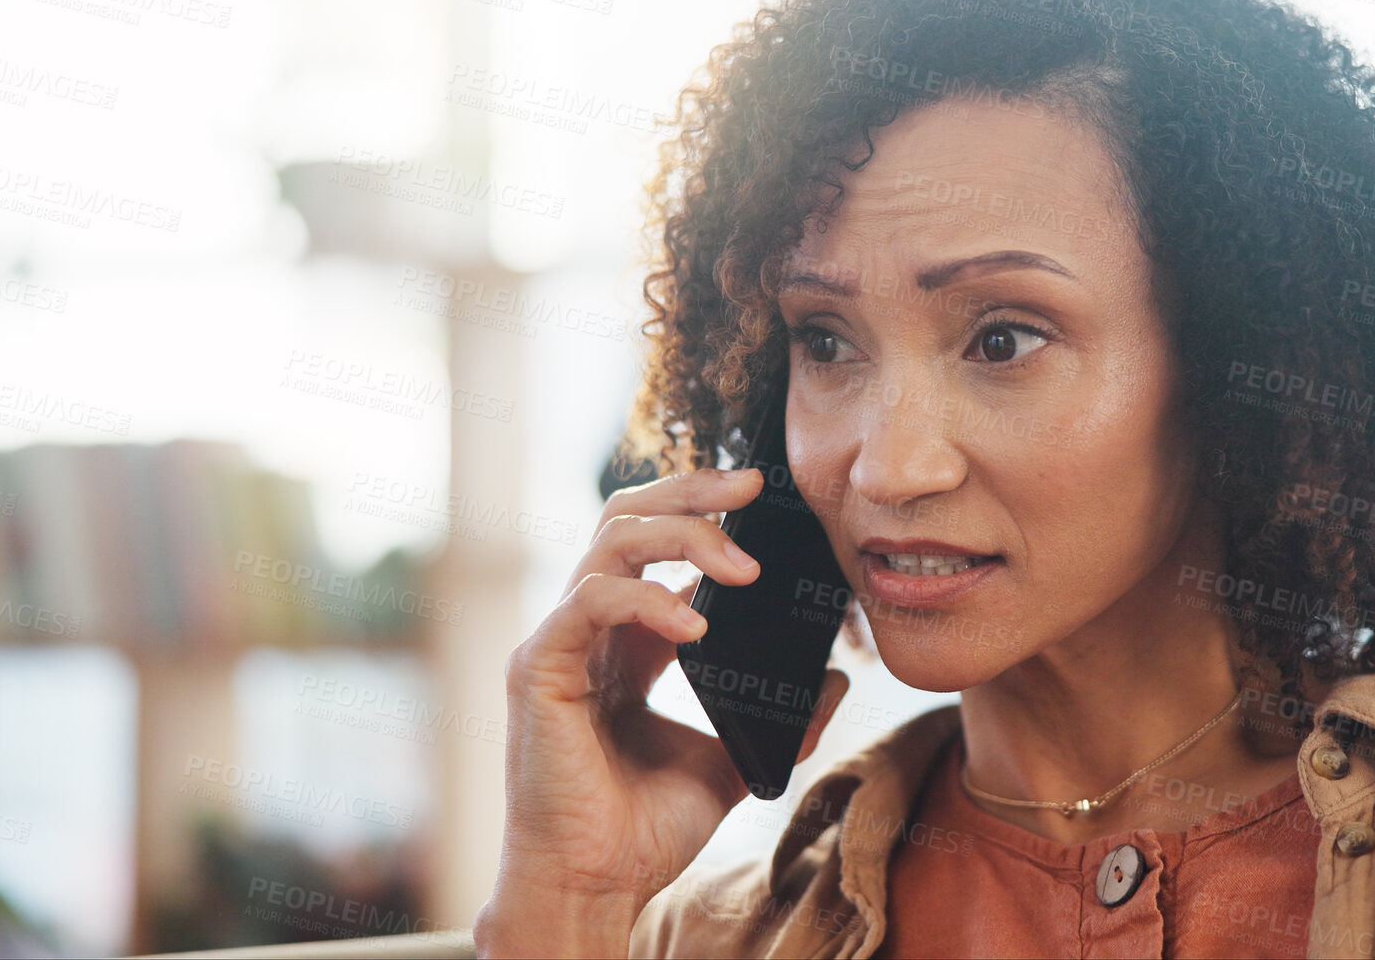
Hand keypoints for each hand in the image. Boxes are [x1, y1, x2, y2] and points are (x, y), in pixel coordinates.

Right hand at [474, 467, 851, 957]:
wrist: (597, 887)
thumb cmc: (645, 831)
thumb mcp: (732, 760)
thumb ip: (779, 715)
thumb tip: (834, 677)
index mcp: (627, 642)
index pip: (656, 542)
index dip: (705, 510)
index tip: (761, 494)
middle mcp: (589, 629)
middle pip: (627, 517)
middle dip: (691, 491)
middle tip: (750, 487)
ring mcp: (560, 642)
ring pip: (610, 540)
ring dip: (684, 538)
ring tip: (743, 569)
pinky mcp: (540, 668)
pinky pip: (589, 600)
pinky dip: (647, 600)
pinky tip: (695, 627)